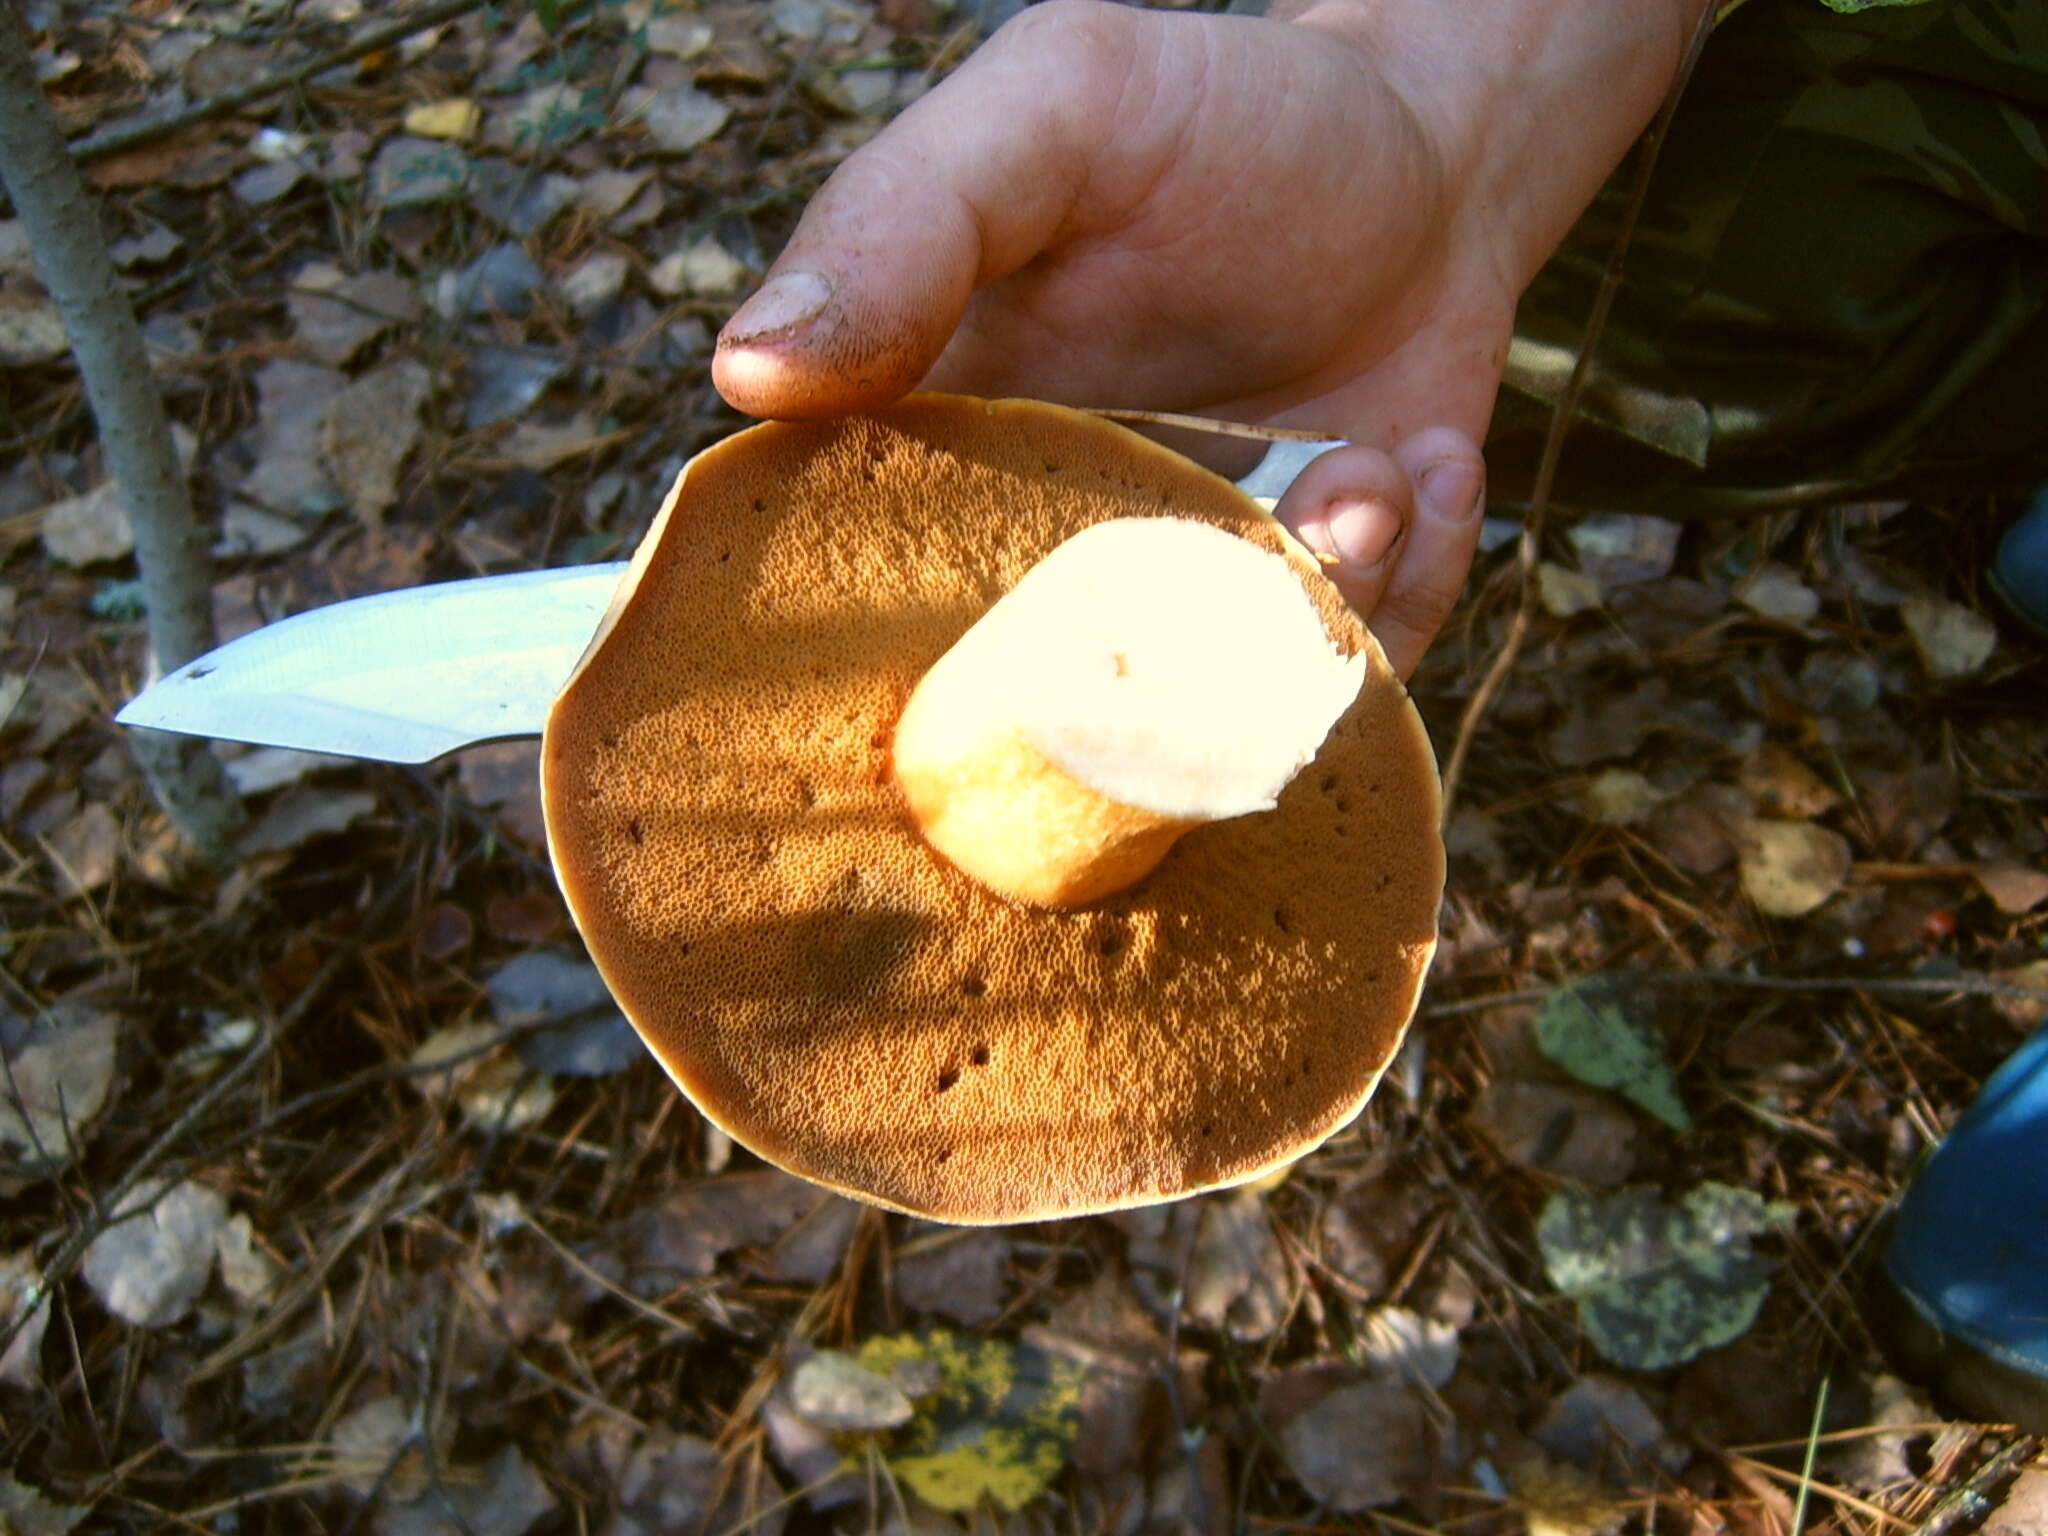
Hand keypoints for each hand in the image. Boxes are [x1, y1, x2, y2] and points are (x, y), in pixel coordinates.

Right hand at [714, 0, 1700, 675]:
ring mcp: (1179, 604)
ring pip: (1214, 711)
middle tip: (1268, 523)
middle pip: (1049, 708)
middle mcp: (1042, 557)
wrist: (1425, 161)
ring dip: (1322, 598)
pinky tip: (1411, 465)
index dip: (919, 642)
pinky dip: (1404, 582)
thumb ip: (905, 222)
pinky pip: (1343, 682)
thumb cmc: (1222, 123)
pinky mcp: (1302, 624)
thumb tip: (749, 372)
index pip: (860, 592)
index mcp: (930, 454)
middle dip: (1171, 639)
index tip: (1040, 589)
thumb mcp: (1057, 117)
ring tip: (1366, 469)